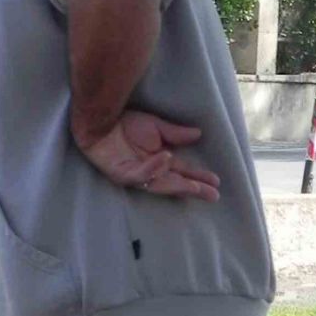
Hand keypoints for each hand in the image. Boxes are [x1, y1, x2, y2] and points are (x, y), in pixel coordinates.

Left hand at [75, 110, 219, 200]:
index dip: (198, 178)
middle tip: (212, 195)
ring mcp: (134, 174)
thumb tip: (198, 134)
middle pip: (174, 184)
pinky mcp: (120, 173)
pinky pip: (139, 174)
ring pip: (158, 184)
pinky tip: (166, 158)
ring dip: (176, 184)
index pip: (182, 173)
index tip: (216, 183)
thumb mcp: (156, 127)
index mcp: (159, 161)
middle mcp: (149, 171)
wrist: (100, 119)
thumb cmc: (125, 123)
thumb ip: (175, 133)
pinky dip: (153, 167)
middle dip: (192, 189)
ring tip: (194, 185)